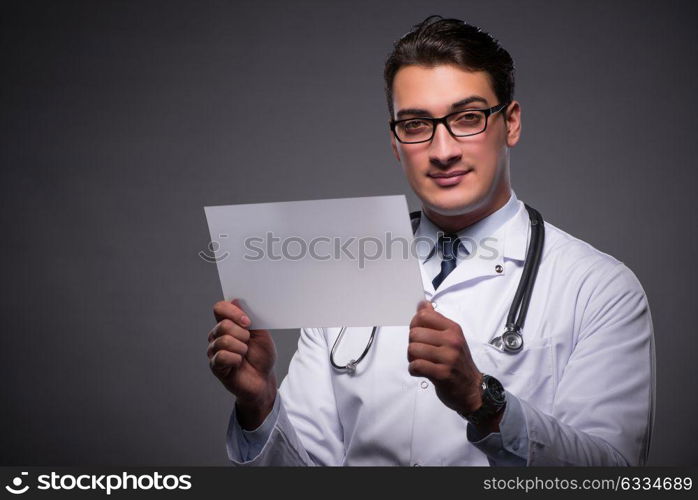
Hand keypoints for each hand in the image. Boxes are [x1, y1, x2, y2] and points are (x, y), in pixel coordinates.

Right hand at [207, 298, 276, 428]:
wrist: (264, 379)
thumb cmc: (261, 356)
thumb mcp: (261, 334)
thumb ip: (250, 318)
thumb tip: (236, 301)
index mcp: (228, 324)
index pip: (220, 308)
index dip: (233, 312)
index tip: (247, 322)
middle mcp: (218, 335)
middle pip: (223, 325)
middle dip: (242, 334)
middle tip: (249, 342)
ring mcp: (215, 350)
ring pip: (223, 340)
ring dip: (241, 348)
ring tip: (245, 354)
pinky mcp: (215, 365)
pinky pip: (222, 356)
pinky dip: (236, 359)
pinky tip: (239, 363)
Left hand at [408, 300, 484, 418]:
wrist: (472, 388)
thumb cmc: (458, 362)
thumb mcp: (451, 337)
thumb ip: (435, 320)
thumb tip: (422, 304)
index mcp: (453, 329)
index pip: (423, 315)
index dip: (415, 324)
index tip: (420, 334)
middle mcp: (452, 340)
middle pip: (414, 333)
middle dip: (412, 344)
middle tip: (421, 352)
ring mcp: (448, 357)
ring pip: (412, 349)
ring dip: (412, 358)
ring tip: (421, 362)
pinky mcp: (442, 374)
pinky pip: (416, 366)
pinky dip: (414, 370)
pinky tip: (421, 371)